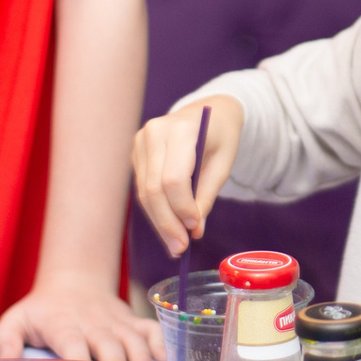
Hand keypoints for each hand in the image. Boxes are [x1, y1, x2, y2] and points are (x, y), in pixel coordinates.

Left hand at [0, 272, 162, 360]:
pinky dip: (160, 343)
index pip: (72, 343)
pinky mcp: (131, 319)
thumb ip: (6, 342)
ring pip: (134, 339)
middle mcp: (92, 322)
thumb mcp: (15, 321)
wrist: (73, 280)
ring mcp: (114, 320)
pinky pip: (151, 329)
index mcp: (62, 324)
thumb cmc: (41, 310)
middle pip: (109, 346)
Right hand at [130, 95, 243, 255]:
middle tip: (180, 249)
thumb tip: (194, 231)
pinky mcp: (136, 152)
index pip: (173, 178)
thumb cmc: (221, 137)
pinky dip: (156, 210)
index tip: (194, 229)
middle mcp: (154, 132)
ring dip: (160, 222)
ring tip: (176, 245)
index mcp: (180, 129)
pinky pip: (143, 188)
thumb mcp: (224, 163)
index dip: (182, 207)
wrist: (210, 111)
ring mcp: (141, 141)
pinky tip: (168, 227)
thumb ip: (207, 195)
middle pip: (154, 189)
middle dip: (167, 222)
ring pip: (144, 192)